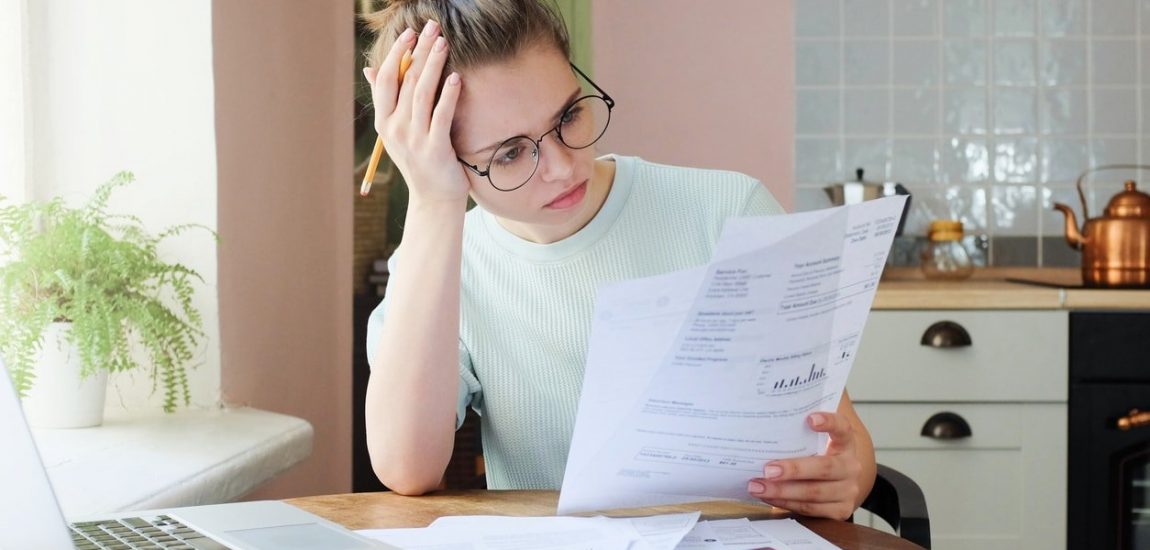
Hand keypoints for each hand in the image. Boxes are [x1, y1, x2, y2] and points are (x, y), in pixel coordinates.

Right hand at [363, 20, 470, 204]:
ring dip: (433, 66)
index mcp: (384, 121)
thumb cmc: (420, 159)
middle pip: (405, 81)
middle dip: (419, 52)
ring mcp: (414, 139)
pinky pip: (441, 116)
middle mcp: (395, 128)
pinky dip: (448, 95)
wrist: (434, 198)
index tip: (410, 33)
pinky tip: (456, 77)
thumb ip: (386, 99)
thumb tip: (370, 69)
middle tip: (432, 28)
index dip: (397, 53)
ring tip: (444, 44)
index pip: (386, 79)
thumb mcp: (397, 130)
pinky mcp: (435, 149)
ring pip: (422, 94)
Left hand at [746, 412, 863, 519]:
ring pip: (813, 493)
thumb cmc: (816, 457)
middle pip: (824, 467)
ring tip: (757, 486)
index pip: (842, 428)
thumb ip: (798, 433)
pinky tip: (768, 496)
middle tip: (767, 470)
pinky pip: (809, 509)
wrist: (836, 485)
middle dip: (793, 470)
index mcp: (845, 443)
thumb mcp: (814, 443)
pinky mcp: (840, 511)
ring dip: (781, 491)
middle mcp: (850, 467)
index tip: (810, 419)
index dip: (829, 422)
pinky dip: (785, 503)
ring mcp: (848, 490)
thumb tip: (763, 421)